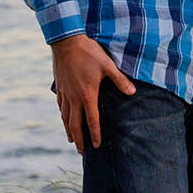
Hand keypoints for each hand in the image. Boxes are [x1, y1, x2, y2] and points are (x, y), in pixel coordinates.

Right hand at [51, 33, 135, 154]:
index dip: (94, 135)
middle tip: (81, 151)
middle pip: (75, 125)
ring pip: (65, 118)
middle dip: (79, 139)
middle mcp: (74, 98)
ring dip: (69, 130)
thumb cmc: (89, 53)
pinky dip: (63, 116)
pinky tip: (64, 118)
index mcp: (88, 95)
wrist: (67, 41)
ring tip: (72, 140)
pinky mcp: (59, 87)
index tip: (96, 146)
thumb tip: (133, 92)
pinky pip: (60, 106)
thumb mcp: (108, 66)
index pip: (91, 121)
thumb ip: (120, 80)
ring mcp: (65, 93)